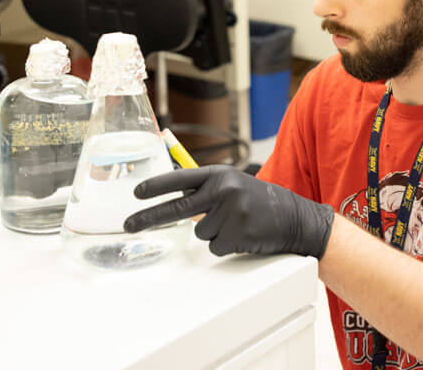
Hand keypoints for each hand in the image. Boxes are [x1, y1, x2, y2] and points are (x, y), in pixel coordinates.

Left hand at [124, 165, 334, 258]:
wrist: (294, 218)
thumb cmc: (261, 202)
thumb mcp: (234, 184)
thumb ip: (207, 189)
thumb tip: (176, 198)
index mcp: (221, 175)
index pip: (181, 179)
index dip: (157, 187)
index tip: (136, 193)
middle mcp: (224, 191)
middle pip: (177, 209)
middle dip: (149, 218)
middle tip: (128, 225)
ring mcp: (231, 214)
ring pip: (200, 233)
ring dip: (215, 233)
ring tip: (237, 224)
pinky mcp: (237, 235)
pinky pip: (215, 247)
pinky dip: (227, 245)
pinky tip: (244, 235)